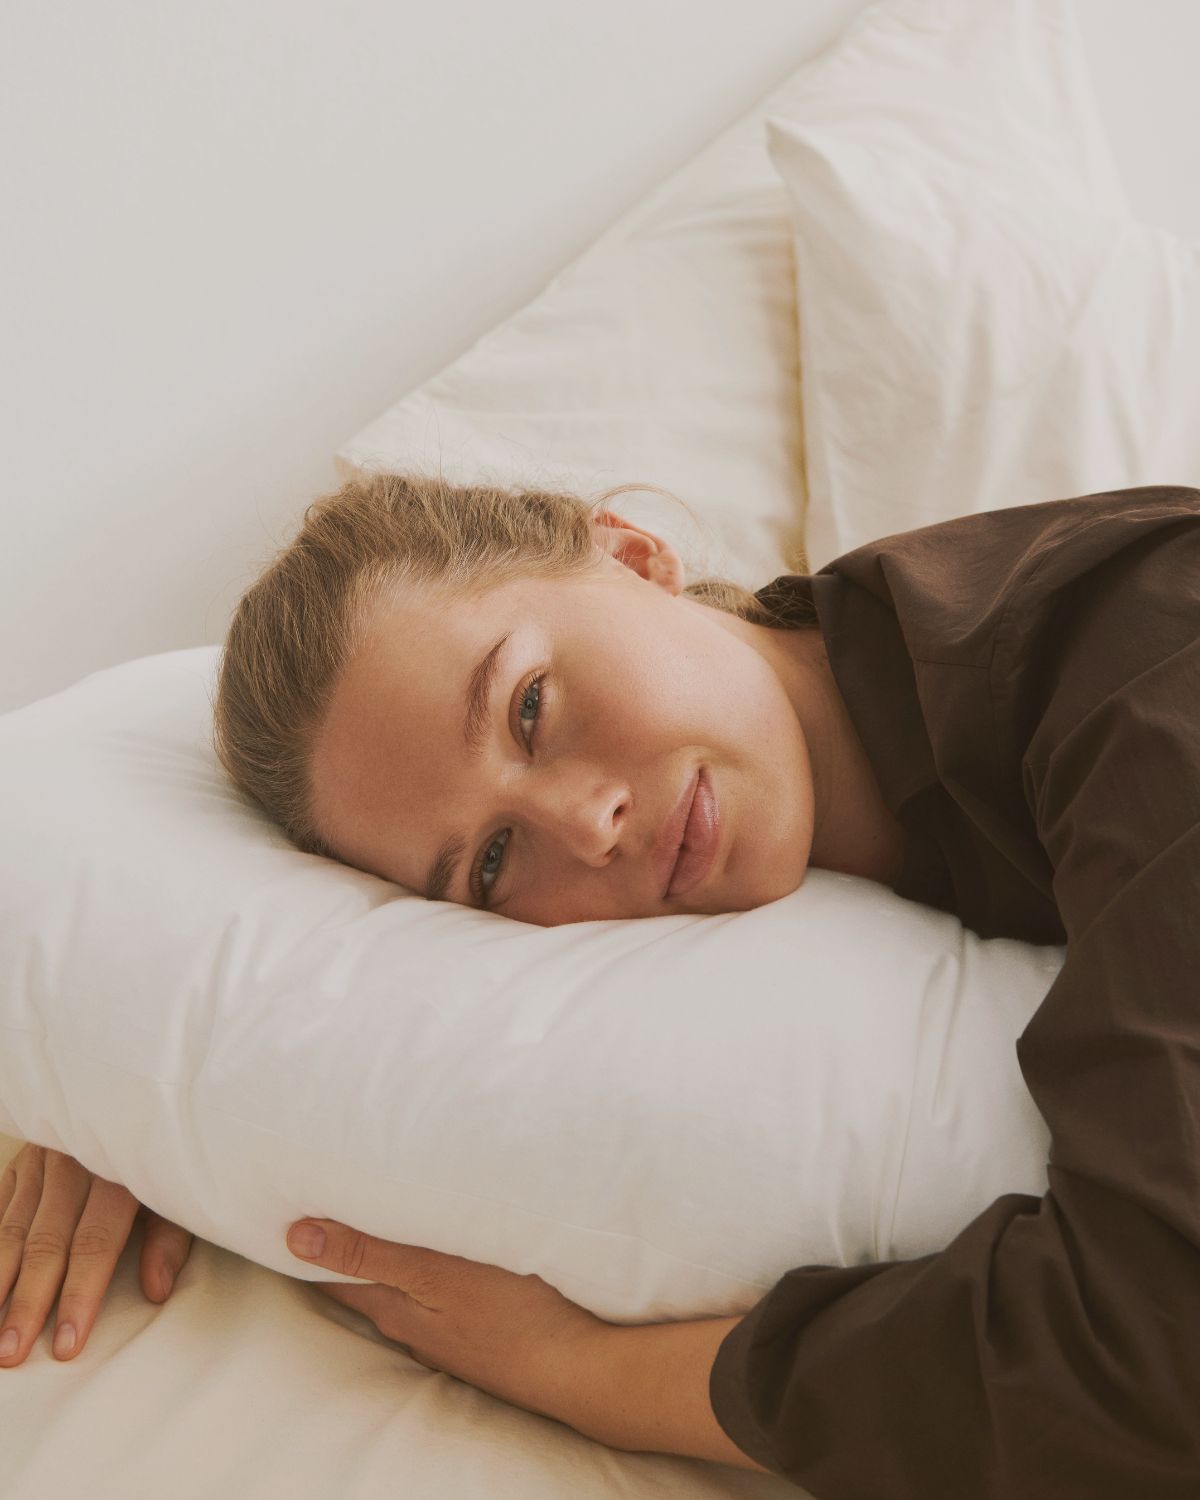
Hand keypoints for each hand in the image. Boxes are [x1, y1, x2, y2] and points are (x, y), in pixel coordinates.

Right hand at [0, 1144, 193, 1366]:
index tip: (66, 1344)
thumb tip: (156, 1291)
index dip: (80, 1295)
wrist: (135, 1096)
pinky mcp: (21, 1162)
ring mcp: (41, 1162)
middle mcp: (73, 1165)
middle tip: (10, 1353)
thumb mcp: (178, 1188)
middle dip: (27, 1304)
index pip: (94, 1243)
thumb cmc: (161, 1155)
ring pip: (11, 1231)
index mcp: (118, 1171)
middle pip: (45, 1244)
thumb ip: (169, 1238)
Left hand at [286, 1217, 604, 1424]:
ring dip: (388, 1258)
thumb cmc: (509, 1313)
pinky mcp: (476, 1331)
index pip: (332, 1275)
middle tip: (329, 1203)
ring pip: (403, 1289)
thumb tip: (295, 1237)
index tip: (288, 1211)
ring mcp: (445, 1333)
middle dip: (347, 1247)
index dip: (311, 1244)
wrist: (574, 1367)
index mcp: (393, 1307)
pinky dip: (425, 1272)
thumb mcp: (432, 1272)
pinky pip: (437, 1296)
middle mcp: (411, 1325)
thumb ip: (368, 1253)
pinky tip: (439, 1257)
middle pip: (365, 1281)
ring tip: (380, 1218)